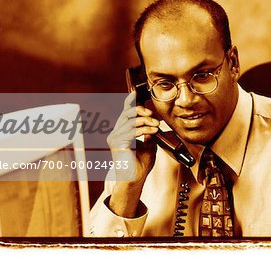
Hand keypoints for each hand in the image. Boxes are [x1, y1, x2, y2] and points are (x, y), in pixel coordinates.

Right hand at [106, 92, 159, 216]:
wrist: (136, 178)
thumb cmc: (140, 164)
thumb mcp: (149, 144)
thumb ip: (149, 133)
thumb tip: (154, 123)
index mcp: (122, 132)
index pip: (124, 113)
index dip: (129, 102)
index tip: (135, 93)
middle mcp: (115, 133)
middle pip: (127, 113)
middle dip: (142, 111)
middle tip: (154, 117)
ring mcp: (114, 138)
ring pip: (130, 120)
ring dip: (146, 121)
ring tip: (156, 126)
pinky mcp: (116, 143)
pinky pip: (131, 130)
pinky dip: (144, 129)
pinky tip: (152, 131)